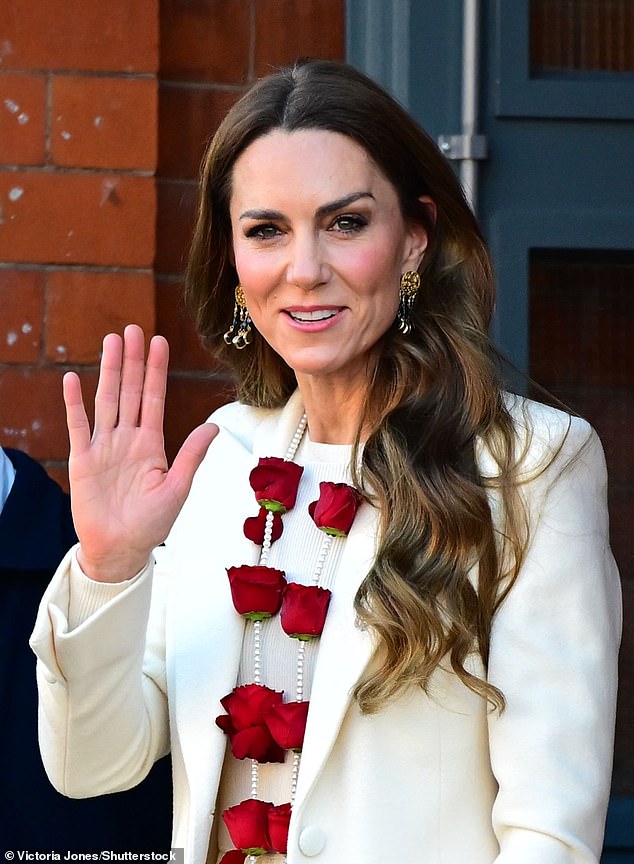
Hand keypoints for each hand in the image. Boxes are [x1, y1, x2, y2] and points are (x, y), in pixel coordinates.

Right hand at [63, 324, 217, 581]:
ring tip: (111, 342)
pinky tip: (73, 379)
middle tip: (133, 329)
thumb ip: (191, 455)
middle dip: (132, 360)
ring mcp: (104, 447)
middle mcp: (128, 439)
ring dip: (109, 371)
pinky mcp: (83, 460)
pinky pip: (78, 426)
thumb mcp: (177, 488)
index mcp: (152, 444)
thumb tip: (214, 425)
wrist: (121, 550)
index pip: (154, 398)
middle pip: (130, 391)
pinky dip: (75, 403)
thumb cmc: (152, 525)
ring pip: (107, 400)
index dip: (156, 370)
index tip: (160, 342)